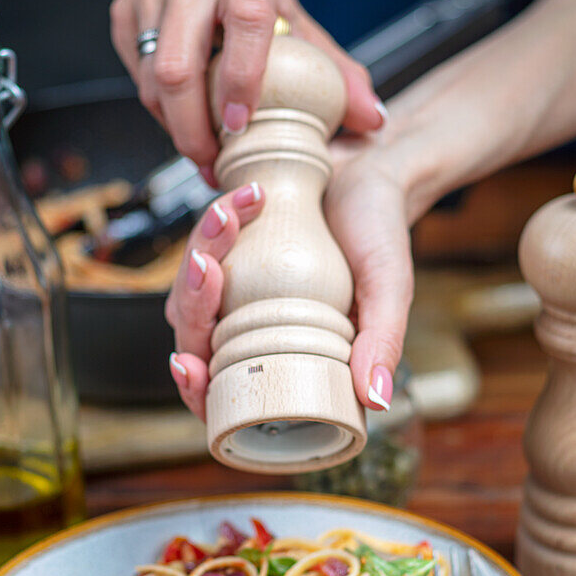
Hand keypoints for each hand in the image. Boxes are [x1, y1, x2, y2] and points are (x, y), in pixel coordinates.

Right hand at [111, 0, 384, 176]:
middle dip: (194, 129)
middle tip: (215, 164)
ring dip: (177, 130)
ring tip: (204, 156)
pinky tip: (185, 128)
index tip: (242, 126)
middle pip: (177, 67)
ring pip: (152, 82)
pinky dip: (162, 116)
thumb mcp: (294, 22)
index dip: (242, 78)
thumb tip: (373, 119)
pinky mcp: (122, 16)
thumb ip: (333, 70)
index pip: (245, 20)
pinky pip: (137, 82)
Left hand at [166, 144, 413, 418]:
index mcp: (288, 359)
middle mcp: (254, 335)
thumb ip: (383, 342)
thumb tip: (377, 400)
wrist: (368, 175)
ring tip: (232, 215)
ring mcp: (235, 298)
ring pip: (186, 297)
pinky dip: (207, 231)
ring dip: (200, 253)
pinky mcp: (225, 259)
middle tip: (210, 262)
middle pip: (195, 342)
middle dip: (194, 303)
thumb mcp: (389, 287)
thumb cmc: (381, 234)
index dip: (197, 391)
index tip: (190, 364)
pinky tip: (233, 206)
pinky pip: (195, 255)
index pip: (226, 397)